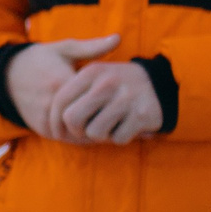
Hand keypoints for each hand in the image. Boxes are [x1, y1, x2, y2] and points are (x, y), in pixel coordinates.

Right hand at [5, 34, 121, 140]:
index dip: (111, 102)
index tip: (123, 99)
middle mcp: (52, 103)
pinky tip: (92, 127)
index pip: (94, 99)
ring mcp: (46, 119)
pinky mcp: (42, 129)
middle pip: (88, 120)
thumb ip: (92, 47)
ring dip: (93, 131)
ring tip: (109, 123)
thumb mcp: (64, 48)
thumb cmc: (41, 59)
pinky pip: (66, 138)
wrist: (8, 77)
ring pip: (77, 134)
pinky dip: (80, 136)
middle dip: (104, 120)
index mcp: (61, 82)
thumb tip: (118, 38)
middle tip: (122, 117)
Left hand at [43, 58, 163, 144]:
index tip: (60, 130)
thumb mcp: (95, 75)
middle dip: (77, 131)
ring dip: (102, 135)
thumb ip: (70, 92)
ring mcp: (125, 98)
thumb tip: (49, 122)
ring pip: (95, 133)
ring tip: (111, 123)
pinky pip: (118, 139)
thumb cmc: (117, 84)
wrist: (161, 83)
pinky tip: (128, 126)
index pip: (59, 101)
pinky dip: (121, 137)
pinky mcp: (141, 115)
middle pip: (72, 119)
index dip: (55, 121)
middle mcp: (107, 82)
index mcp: (91, 72)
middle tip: (88, 128)